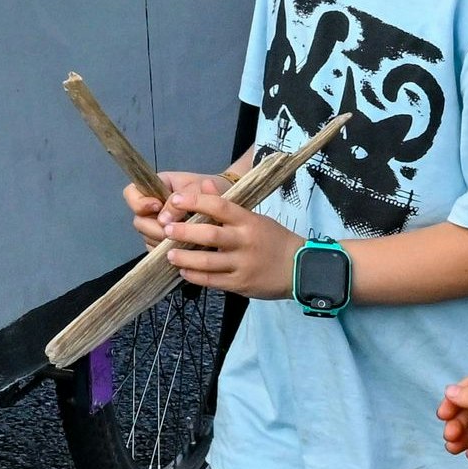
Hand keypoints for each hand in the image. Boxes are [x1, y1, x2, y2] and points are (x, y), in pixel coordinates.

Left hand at [151, 173, 302, 297]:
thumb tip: (206, 185)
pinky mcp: (241, 284)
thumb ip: (228, 205)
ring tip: (168, 255)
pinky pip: (213, 280)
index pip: (219, 206)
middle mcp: (244, 241)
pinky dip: (196, 277)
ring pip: (208, 261)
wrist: (301, 268)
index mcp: (248, 221)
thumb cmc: (273, 239)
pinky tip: (184, 272)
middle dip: (185, 232)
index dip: (195, 201)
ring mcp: (243, 264)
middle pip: (210, 235)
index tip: (175, 200)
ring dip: (185, 258)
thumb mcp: (255, 217)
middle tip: (166, 230)